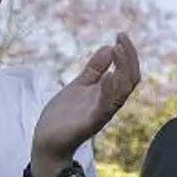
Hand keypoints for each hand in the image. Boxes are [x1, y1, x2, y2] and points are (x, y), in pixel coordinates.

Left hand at [32, 33, 141, 165]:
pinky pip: (105, 106)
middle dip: (128, 58)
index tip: (120, 35)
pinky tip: (108, 75)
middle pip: (130, 80)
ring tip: (117, 50)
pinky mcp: (90, 123)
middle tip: (121, 39)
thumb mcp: (80, 85)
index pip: (128, 73)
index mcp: (108, 94)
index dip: (128, 54)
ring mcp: (101, 113)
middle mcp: (109, 103)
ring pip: (122, 92)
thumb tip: (109, 47)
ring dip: (122, 70)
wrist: (47, 141)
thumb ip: (95, 69)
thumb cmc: (64, 115)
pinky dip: (109, 90)